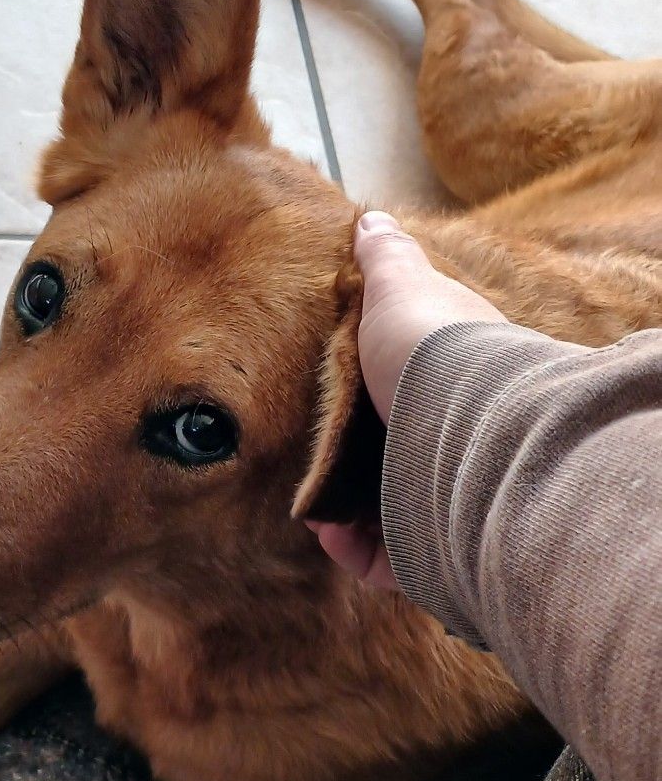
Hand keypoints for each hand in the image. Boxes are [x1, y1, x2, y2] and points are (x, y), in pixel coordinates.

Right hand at [311, 212, 506, 585]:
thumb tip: (371, 220)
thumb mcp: (400, 288)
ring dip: (342, 513)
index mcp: (449, 386)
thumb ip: (384, 260)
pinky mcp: (434, 547)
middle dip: (345, 464)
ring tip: (317, 504)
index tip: (324, 400)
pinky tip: (332, 533)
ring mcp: (446, 498)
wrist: (471, 429)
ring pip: (385, 514)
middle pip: (392, 460)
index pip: (406, 396)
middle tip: (311, 458)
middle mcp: (453, 443)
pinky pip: (385, 559)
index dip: (364, 399)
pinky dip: (354, 551)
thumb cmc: (435, 353)